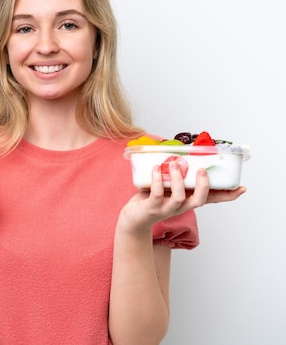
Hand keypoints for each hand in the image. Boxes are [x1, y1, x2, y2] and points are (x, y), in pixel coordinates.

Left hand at [119, 161, 245, 233]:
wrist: (133, 220)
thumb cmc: (151, 200)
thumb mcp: (167, 188)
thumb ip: (175, 176)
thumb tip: (180, 153)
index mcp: (187, 201)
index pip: (211, 199)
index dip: (227, 195)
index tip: (241, 188)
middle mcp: (180, 207)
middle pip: (199, 200)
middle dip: (204, 185)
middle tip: (202, 170)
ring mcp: (166, 209)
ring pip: (179, 197)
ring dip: (178, 179)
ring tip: (174, 163)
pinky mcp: (151, 208)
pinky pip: (156, 194)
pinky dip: (157, 179)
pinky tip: (155, 168)